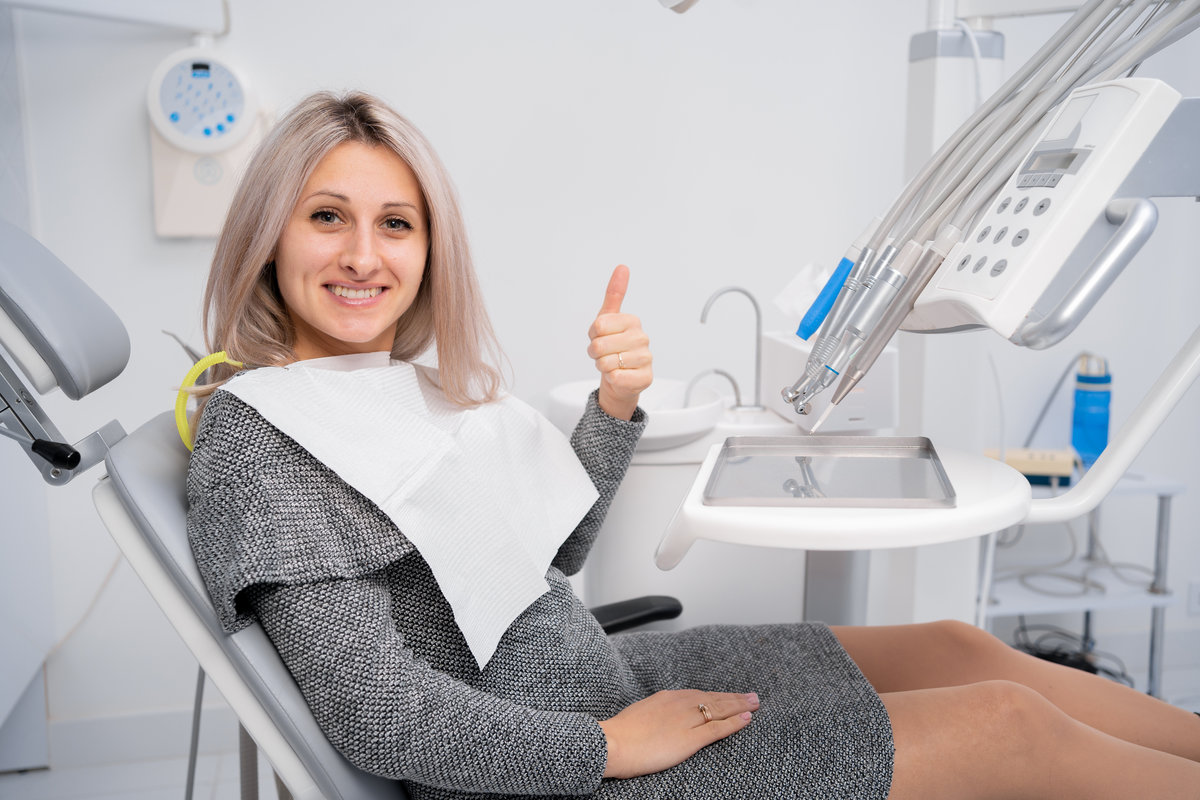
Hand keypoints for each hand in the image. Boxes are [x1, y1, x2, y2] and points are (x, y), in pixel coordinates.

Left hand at [587, 265, 652, 419]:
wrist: (620, 377)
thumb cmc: (612, 346)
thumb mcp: (607, 318)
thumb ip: (614, 293)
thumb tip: (623, 267)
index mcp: (632, 321)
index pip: (598, 326)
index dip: (593, 335)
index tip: (600, 337)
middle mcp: (642, 338)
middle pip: (599, 346)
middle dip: (595, 353)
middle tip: (604, 354)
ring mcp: (645, 358)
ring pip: (606, 363)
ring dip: (603, 366)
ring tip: (612, 364)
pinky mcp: (645, 378)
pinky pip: (616, 377)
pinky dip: (612, 379)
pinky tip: (620, 375)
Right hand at [599, 689, 758, 778]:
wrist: (612, 743)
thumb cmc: (618, 735)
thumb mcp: (638, 715)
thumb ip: (654, 714)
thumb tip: (659, 719)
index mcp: (666, 698)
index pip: (698, 695)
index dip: (716, 695)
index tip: (728, 695)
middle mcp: (679, 704)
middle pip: (713, 698)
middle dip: (734, 698)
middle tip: (752, 696)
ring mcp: (686, 720)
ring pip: (719, 709)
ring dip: (739, 706)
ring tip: (754, 704)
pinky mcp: (690, 738)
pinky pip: (717, 728)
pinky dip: (734, 723)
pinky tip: (747, 719)